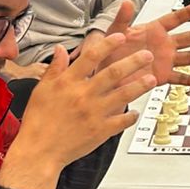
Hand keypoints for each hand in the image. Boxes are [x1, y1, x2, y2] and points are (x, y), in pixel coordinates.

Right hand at [9, 32, 157, 175]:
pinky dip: (131, 116)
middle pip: (113, 73)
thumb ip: (54, 69)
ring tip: (151, 79)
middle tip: (147, 55)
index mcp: (68, 83)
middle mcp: (83, 95)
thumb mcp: (41, 90)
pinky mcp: (100, 131)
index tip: (121, 37)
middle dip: (134, 62)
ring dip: (140, 86)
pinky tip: (136, 112)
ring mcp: (94, 114)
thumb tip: (60, 49)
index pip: (91, 56)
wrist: (39, 151)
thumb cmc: (38, 122)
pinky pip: (122, 121)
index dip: (108, 44)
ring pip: (123, 95)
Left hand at [105, 0, 189, 86]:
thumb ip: (122, 19)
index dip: (188, 13)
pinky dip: (189, 80)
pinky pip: (178, 78)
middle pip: (188, 38)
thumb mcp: (115, 32)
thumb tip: (126, 2)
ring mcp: (165, 60)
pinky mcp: (162, 76)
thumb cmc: (111, 50)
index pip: (174, 19)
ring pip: (189, 57)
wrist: (107, 73)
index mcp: (154, 30)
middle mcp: (164, 44)